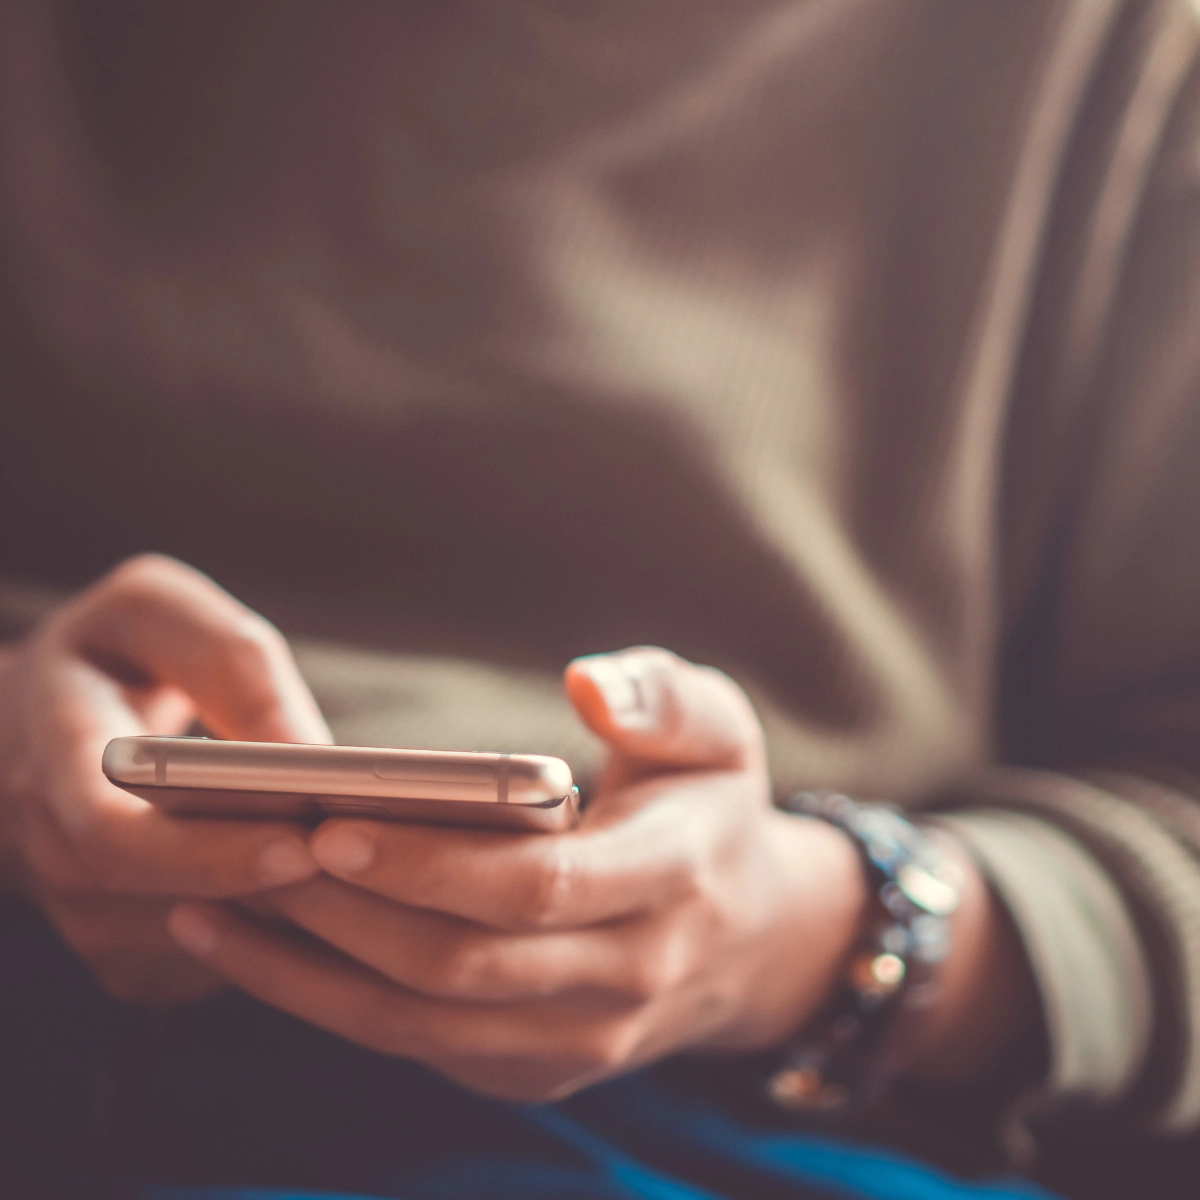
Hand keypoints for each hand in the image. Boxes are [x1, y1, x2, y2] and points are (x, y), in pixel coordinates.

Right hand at [0, 555, 329, 1003]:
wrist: (37, 720)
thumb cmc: (114, 654)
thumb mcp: (154, 612)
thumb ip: (229, 665)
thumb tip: (307, 751)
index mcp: (47, 749)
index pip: (110, 829)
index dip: (204, 848)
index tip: (300, 839)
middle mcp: (45, 843)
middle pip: (152, 898)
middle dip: (262, 886)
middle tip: (358, 869)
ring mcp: (74, 907)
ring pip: (183, 943)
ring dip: (276, 921)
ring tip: (365, 881)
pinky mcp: (117, 946)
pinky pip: (200, 964)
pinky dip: (271, 942)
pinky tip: (335, 900)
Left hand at [166, 647, 868, 1099]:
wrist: (749, 935)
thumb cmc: (710, 806)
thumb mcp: (718, 727)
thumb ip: (660, 694)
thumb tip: (585, 682)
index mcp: (671, 879)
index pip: (534, 888)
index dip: (428, 863)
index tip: (329, 821)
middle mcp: (628, 977)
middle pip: (459, 965)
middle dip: (341, 914)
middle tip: (244, 852)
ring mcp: (583, 1039)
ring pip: (424, 1027)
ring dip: (309, 976)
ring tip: (208, 910)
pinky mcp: (539, 1068)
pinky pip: (422, 1051)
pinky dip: (333, 1007)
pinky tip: (265, 952)